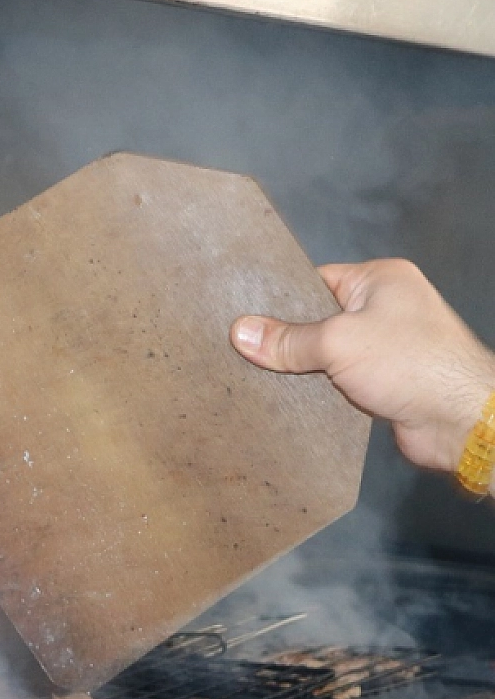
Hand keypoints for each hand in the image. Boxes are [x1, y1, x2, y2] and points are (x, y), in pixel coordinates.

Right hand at [231, 259, 494, 474]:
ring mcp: (385, 346)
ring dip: (300, 368)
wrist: (459, 419)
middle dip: (285, 337)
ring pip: (325, 353)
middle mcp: (385, 308)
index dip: (279, 298)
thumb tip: (240, 333)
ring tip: (253, 374)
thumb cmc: (410, 363)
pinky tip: (285, 398)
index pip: (315, 280)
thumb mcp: (337, 343)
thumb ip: (287, 340)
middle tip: (240, 348)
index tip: (241, 315)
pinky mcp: (382, 381)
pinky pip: (336, 379)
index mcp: (381, 279)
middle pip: (317, 319)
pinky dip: (316, 389)